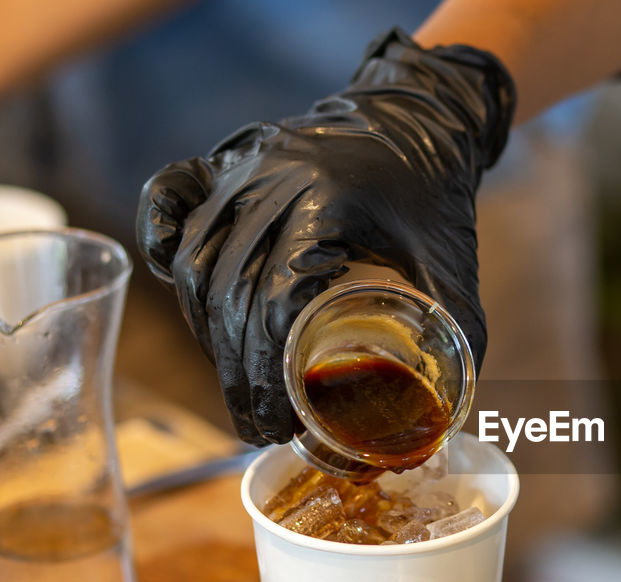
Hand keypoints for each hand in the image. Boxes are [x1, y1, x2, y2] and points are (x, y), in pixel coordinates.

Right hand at [137, 28, 514, 443]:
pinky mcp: (226, 160)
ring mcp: (243, 165)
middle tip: (259, 424)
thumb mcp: (454, 264)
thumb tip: (443, 416)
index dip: (272, 371)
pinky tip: (180, 294)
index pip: (277, 297)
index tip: (283, 421)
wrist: (420, 118)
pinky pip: (171, 197)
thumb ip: (459, 333)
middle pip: (230, 291)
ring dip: (210, 335)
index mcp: (330, 197)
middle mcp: (273, 176)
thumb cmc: (437, 196)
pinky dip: (162, 243)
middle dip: (240, 373)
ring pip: (197, 261)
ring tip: (237, 388)